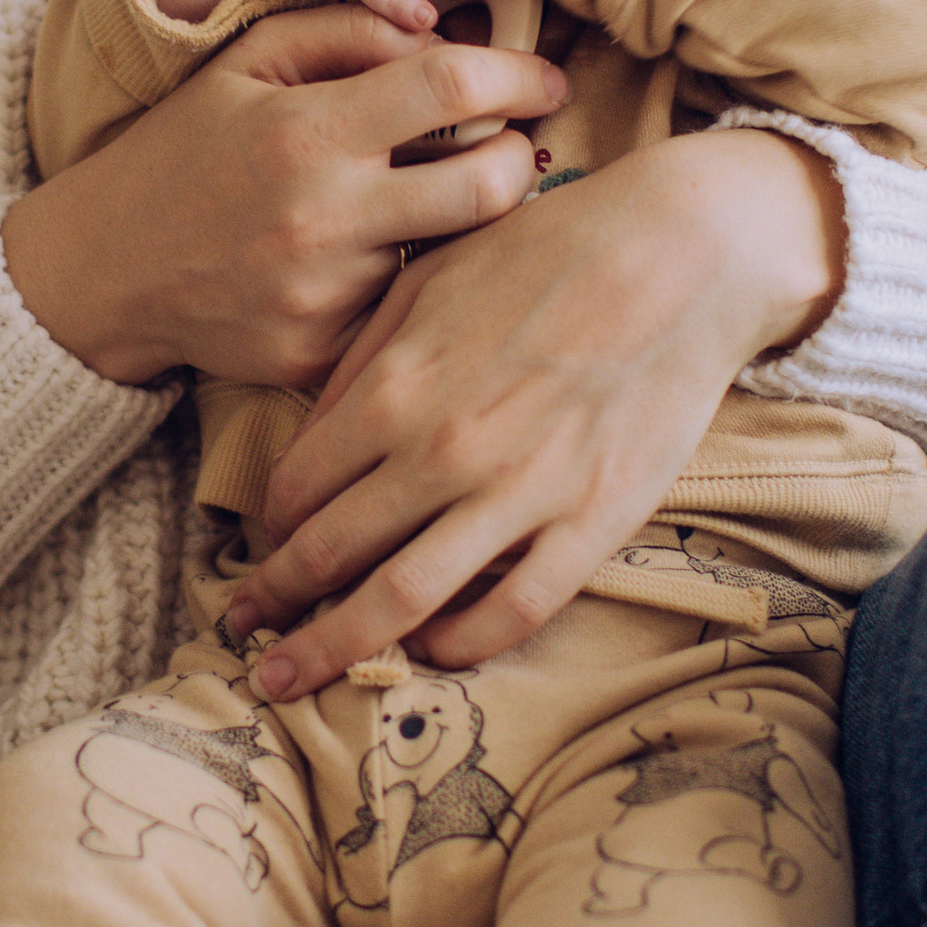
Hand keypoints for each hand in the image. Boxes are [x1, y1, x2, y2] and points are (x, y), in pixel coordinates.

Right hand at [3, 0, 566, 392]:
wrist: (101, 270)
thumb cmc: (185, 150)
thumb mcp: (247, 63)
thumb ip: (349, 34)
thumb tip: (451, 36)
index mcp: (306, 131)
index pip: (452, 84)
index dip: (519, 73)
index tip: (544, 78)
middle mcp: (322, 217)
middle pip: (490, 187)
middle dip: (523, 160)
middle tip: (516, 147)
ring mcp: (325, 296)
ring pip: (454, 256)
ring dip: (464, 227)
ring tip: (440, 201)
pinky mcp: (319, 357)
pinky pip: (406, 314)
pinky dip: (414, 287)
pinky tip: (387, 264)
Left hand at [226, 125, 843, 695]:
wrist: (682, 250)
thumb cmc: (549, 250)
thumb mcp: (429, 277)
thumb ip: (362, 358)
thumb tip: (311, 433)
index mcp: (395, 386)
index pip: (296, 487)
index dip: (268, 528)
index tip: (262, 548)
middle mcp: (443, 450)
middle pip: (328, 555)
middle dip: (273, 602)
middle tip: (244, 630)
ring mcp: (519, 493)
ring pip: (401, 603)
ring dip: (333, 648)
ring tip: (293, 676)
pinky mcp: (593, 521)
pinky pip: (512, 612)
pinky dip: (458, 645)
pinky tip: (429, 651)